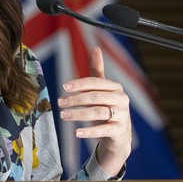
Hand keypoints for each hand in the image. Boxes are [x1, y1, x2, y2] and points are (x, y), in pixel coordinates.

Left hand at [58, 47, 131, 175]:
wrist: (120, 134)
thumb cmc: (108, 107)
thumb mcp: (103, 89)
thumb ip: (98, 70)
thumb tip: (96, 48)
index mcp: (115, 87)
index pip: (95, 82)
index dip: (79, 84)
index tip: (64, 87)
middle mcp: (121, 99)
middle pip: (95, 97)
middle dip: (75, 99)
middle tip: (60, 103)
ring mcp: (122, 115)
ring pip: (97, 112)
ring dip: (78, 114)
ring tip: (63, 115)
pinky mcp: (120, 130)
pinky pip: (103, 130)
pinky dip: (89, 131)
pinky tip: (76, 132)